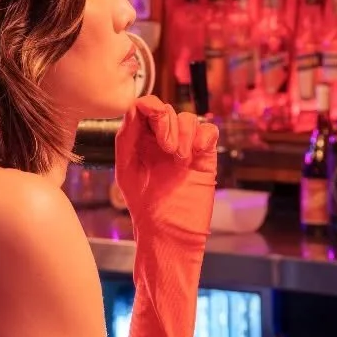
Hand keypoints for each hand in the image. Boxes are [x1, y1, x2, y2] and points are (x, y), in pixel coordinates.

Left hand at [114, 97, 218, 243]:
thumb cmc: (145, 205)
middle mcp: (162, 140)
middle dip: (166, 124)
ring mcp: (185, 146)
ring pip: (189, 118)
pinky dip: (203, 137)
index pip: (144, 107)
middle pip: (167, 109)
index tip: (153, 117)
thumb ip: (127, 137)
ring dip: (184, 135)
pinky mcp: (205, 155)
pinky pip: (209, 130)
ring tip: (180, 161)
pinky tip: (194, 156)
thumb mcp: (127, 169)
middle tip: (167, 150)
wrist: (169, 231)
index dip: (149, 105)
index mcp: (141, 141)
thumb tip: (135, 108)